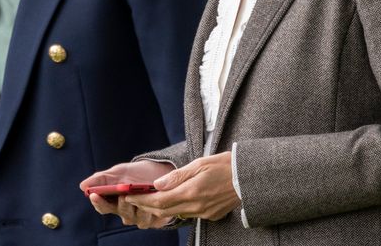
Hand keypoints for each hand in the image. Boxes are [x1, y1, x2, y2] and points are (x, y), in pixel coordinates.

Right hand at [80, 160, 174, 228]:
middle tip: (123, 195)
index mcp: (113, 201)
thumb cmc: (136, 174)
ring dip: (138, 205)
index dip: (98, 202)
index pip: (102, 207)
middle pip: (119, 213)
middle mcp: (125, 212)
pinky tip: (153, 200)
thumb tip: (83, 186)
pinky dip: (151, 209)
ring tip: (143, 195)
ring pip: (135, 218)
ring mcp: (139, 217)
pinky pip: (150, 220)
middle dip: (121, 204)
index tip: (94, 195)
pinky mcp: (154, 220)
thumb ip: (101, 179)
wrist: (160, 172)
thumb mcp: (119, 172)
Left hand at [125, 152, 240, 223]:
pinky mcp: (212, 215)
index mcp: (192, 192)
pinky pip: (189, 214)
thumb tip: (157, 184)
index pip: (160, 201)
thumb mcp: (199, 164)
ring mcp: (205, 213)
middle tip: (134, 200)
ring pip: (176, 213)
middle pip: (165, 210)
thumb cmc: (225, 165)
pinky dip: (178, 208)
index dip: (143, 200)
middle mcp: (197, 206)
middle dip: (147, 206)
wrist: (249, 177)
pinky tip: (173, 200)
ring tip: (149, 200)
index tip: (130, 196)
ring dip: (161, 208)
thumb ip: (177, 176)